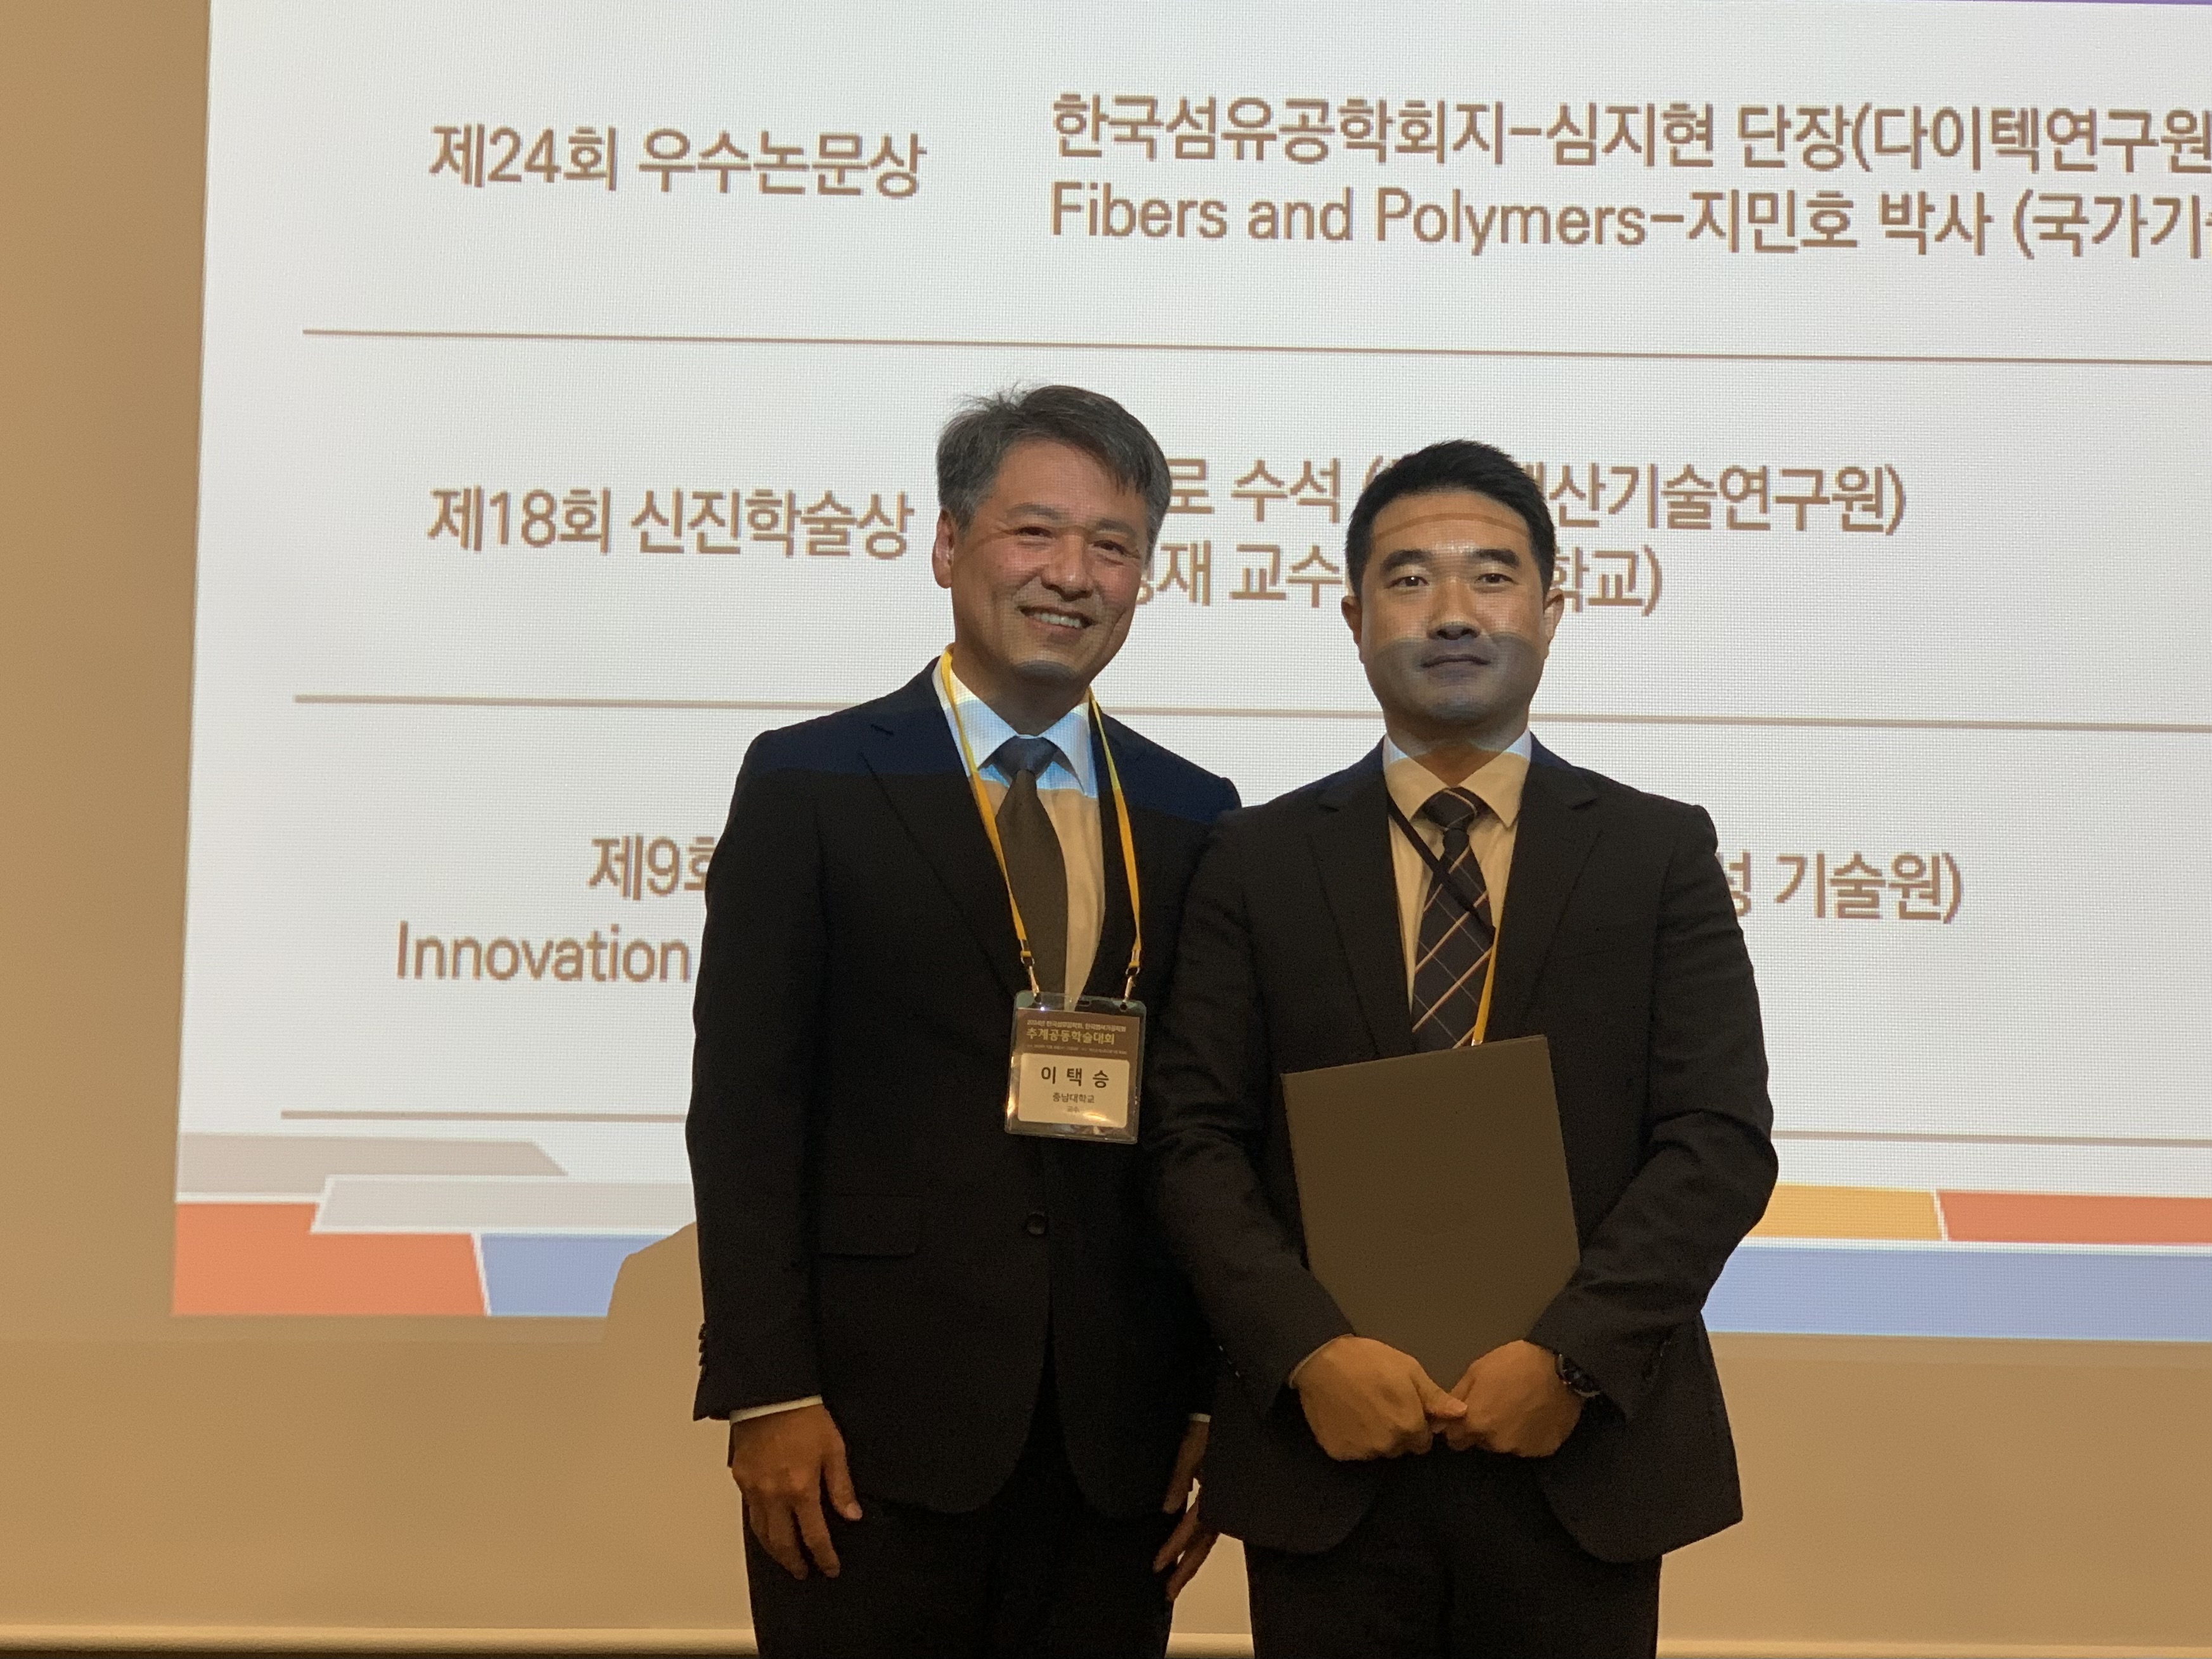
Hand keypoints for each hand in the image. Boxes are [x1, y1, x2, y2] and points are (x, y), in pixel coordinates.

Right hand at [727, 1404, 862, 1579]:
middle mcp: (774, 1496)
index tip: (830, 1568)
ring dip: (775, 1552)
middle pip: (783, 1543)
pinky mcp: (741, 1479)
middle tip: (805, 1572)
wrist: (771, 1394)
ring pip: (762, 1534)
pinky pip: (750, 1513)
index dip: (824, 1557)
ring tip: (786, 1559)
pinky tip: (767, 1530)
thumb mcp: (834, 1449)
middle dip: (795, 1563)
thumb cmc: (805, 1417)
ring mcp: (754, 1489)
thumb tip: (851, 1515)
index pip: (814, 1536)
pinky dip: (760, 1529)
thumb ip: (841, 1486)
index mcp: (801, 1490)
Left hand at [1151, 1418, 1219, 1599]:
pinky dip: (1197, 1538)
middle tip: (1169, 1593)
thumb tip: (1168, 1510)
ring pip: (1208, 1536)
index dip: (1174, 1548)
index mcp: (1213, 1491)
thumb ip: (1180, 1479)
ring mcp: (1223, 1497)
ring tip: (1177, 1579)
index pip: (1191, 1528)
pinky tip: (1188, 1547)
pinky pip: (1210, 1521)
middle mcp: (1221, 1500)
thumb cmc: (1204, 1425)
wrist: (1221, 1406)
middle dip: (1186, 1569)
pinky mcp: (1220, 1490)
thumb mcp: (1190, 1449)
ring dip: (1192, 1558)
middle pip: (1203, 1543)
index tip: (1158, 1567)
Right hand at [1291, 1335, 1464, 1460]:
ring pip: (1377, 1451)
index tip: (1402, 1407)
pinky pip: (1353, 1452)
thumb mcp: (1408, 1370)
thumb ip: (1435, 1397)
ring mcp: (1361, 1452)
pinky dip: (1351, 1439)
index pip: (1423, 1442)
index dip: (1415, 1424)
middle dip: (1396, 1432)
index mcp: (1409, 1426)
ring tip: (1361, 1408)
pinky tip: (1345, 1416)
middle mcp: (1387, 1445)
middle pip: (1400, 1448)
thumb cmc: (1369, 1360)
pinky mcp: (1338, 1452)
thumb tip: (1462, 1414)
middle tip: (1381, 1405)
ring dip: (1374, 1436)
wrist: (1321, 1359)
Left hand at [1442, 1340, 1583, 1455]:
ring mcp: (1522, 1449)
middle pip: (1481, 1443)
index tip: (1465, 1417)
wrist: (1560, 1366)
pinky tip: (1535, 1415)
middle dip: (1483, 1429)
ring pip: (1505, 1444)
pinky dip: (1529, 1434)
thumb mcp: (1476, 1371)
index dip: (1457, 1427)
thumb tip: (1440, 1418)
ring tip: (1519, 1407)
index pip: (1454, 1440)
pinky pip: (1529, 1445)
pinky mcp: (1544, 1450)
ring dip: (1506, 1432)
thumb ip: (1456, 1398)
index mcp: (1476, 1423)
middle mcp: (1496, 1443)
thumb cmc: (1514, 1363)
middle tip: (1497, 1405)